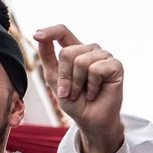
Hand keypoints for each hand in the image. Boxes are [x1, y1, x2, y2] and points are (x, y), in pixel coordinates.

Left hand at [33, 26, 123, 152]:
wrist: (90, 121)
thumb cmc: (74, 101)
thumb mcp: (54, 78)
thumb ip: (47, 56)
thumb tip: (39, 35)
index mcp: (76, 50)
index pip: (63, 32)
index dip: (50, 32)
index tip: (37, 36)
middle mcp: (91, 50)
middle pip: (68, 52)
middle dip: (65, 76)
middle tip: (70, 92)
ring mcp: (104, 56)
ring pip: (81, 61)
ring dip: (78, 83)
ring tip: (83, 93)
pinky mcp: (116, 66)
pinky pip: (96, 70)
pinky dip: (92, 86)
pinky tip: (95, 93)